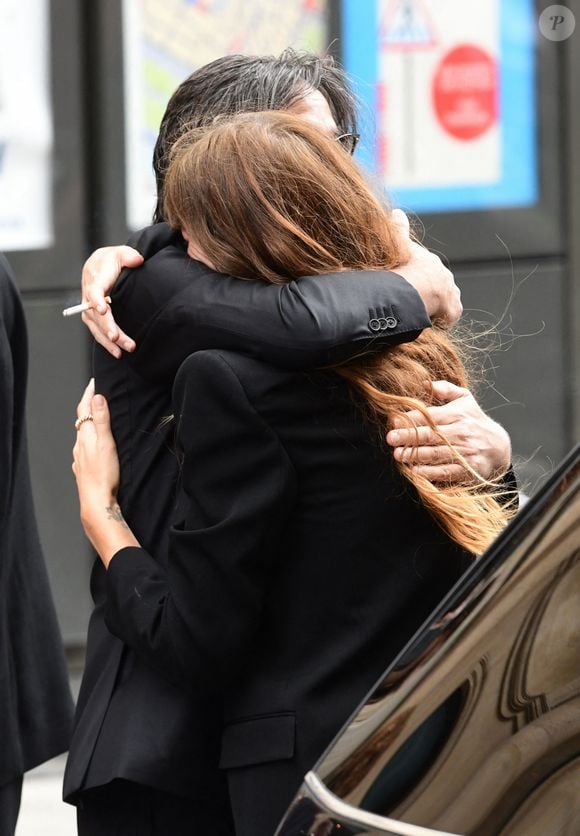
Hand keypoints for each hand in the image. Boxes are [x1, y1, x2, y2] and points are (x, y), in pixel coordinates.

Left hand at [72, 380, 137, 563]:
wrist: (96, 502)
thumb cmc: (103, 475)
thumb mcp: (106, 443)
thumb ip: (101, 420)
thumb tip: (97, 397)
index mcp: (85, 436)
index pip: (84, 408)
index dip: (89, 393)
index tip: (95, 381)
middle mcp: (79, 445)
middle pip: (81, 420)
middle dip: (89, 405)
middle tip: (97, 394)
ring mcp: (80, 458)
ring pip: (82, 434)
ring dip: (89, 423)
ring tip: (97, 416)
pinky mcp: (84, 469)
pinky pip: (84, 448)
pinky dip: (89, 440)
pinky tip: (93, 445)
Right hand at [81, 246, 143, 357]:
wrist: (102, 264)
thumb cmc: (113, 259)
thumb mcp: (121, 253)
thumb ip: (130, 256)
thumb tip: (138, 260)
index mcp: (95, 278)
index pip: (94, 291)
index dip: (96, 300)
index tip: (103, 310)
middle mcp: (89, 294)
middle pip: (95, 314)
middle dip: (107, 327)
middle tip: (118, 338)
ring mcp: (90, 307)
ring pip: (95, 326)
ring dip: (107, 340)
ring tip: (121, 352)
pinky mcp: (93, 316)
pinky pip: (98, 331)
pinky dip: (106, 342)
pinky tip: (117, 352)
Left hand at [386, 380, 511, 482]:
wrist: (499, 447)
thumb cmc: (475, 421)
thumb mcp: (465, 400)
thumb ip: (446, 389)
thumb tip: (426, 383)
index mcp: (458, 415)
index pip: (431, 416)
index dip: (412, 418)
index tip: (395, 420)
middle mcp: (461, 433)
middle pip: (431, 435)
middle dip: (409, 436)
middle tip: (391, 437)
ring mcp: (465, 452)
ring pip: (436, 454)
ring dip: (415, 455)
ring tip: (398, 454)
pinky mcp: (468, 470)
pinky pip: (446, 471)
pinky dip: (430, 472)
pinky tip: (415, 471)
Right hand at [391, 210, 462, 324]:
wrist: (417, 289)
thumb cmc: (406, 269)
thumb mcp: (401, 246)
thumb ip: (400, 230)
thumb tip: (397, 212)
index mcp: (433, 264)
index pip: (428, 270)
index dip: (418, 278)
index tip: (409, 284)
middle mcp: (446, 277)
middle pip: (439, 285)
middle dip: (429, 292)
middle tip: (413, 301)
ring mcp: (451, 294)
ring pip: (445, 301)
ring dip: (436, 307)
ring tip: (421, 313)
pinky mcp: (453, 311)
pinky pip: (448, 317)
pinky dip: (440, 320)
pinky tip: (428, 322)